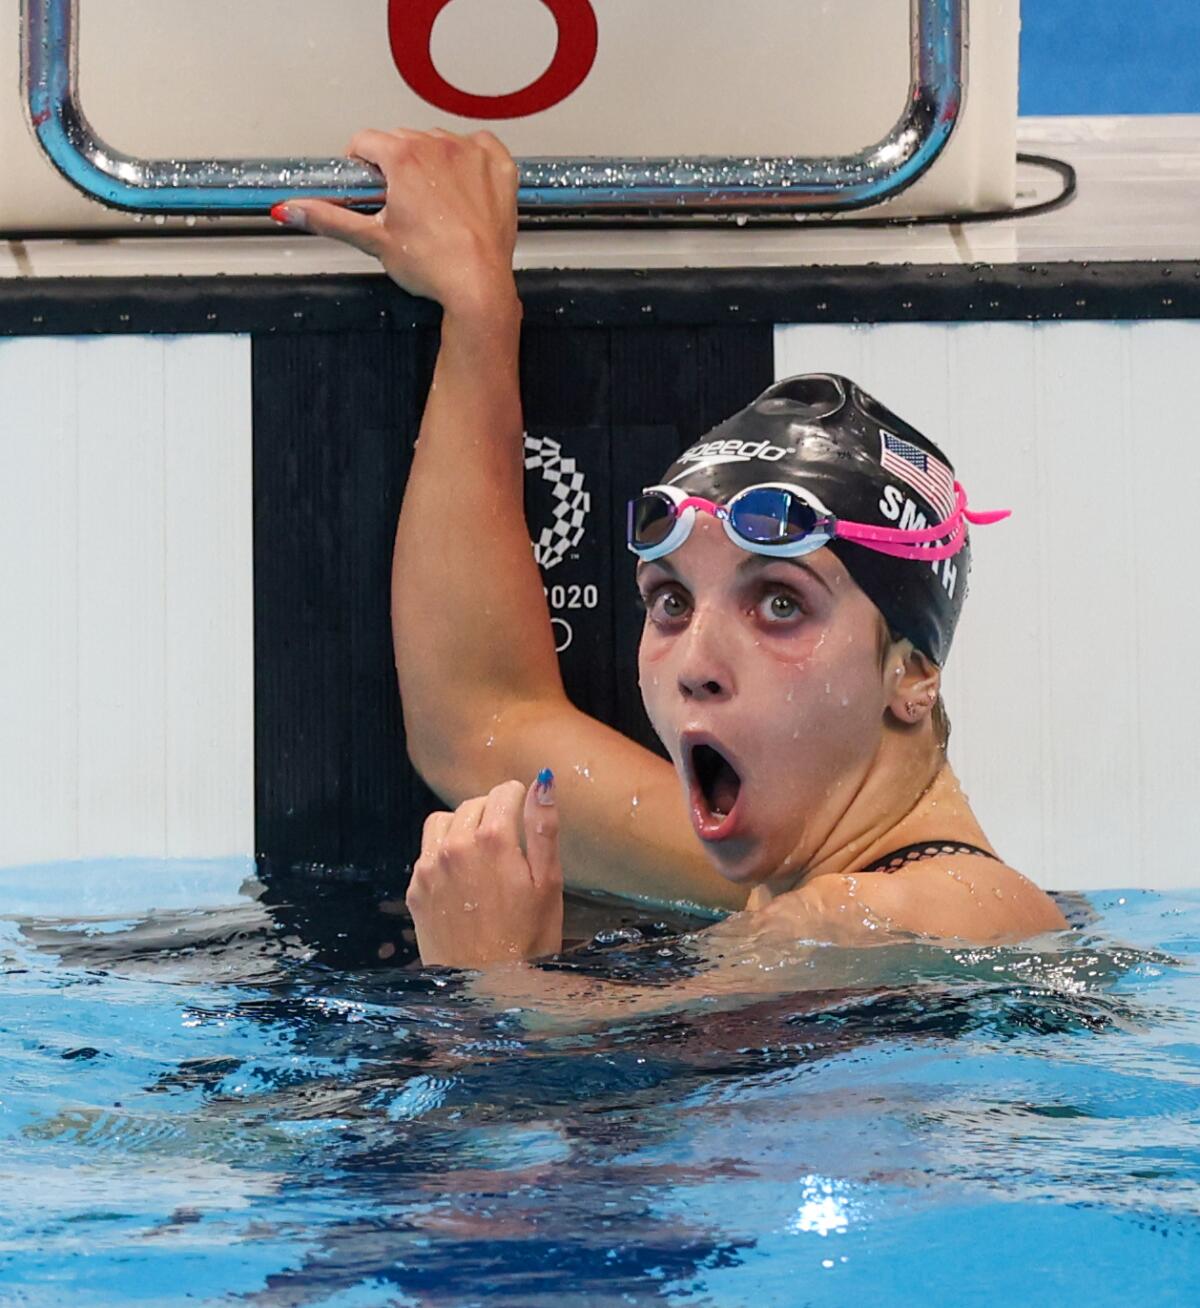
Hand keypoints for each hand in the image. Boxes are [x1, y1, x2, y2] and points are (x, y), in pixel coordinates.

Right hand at [271, 127, 518, 315]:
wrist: (479, 286)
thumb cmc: (433, 266)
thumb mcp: (374, 240)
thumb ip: (329, 218)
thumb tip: (290, 209)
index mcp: (403, 157)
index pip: (365, 140)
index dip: (361, 163)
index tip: (368, 183)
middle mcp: (438, 146)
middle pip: (402, 140)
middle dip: (396, 166)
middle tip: (402, 204)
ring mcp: (471, 154)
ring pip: (439, 142)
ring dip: (432, 163)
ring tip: (435, 203)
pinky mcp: (498, 166)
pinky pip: (479, 146)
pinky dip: (470, 162)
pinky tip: (464, 190)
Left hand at [407, 772, 562, 967]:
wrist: (485, 989)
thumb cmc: (528, 940)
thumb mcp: (548, 883)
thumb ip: (543, 827)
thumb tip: (543, 781)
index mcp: (493, 840)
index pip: (503, 791)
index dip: (519, 800)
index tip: (526, 817)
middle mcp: (455, 846)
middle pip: (473, 804)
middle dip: (493, 813)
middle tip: (510, 843)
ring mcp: (430, 868)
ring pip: (444, 821)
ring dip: (463, 827)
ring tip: (482, 854)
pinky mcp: (416, 889)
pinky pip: (427, 852)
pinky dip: (444, 854)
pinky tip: (463, 880)